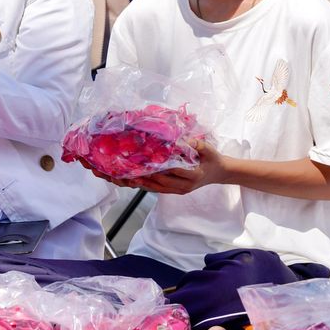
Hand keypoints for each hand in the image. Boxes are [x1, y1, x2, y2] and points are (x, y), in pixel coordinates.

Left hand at [80, 139, 227, 194]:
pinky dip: (135, 182)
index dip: (150, 167)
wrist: (219, 173)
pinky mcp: (168, 190)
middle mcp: (180, 187)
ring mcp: (173, 191)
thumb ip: (197, 146)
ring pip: (147, 187)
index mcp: (191, 177)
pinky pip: (149, 187)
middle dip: (132, 174)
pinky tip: (121, 177)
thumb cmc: (214, 160)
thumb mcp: (210, 151)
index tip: (133, 160)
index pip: (167, 172)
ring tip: (109, 174)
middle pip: (152, 182)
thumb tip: (183, 139)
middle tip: (112, 167)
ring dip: (128, 180)